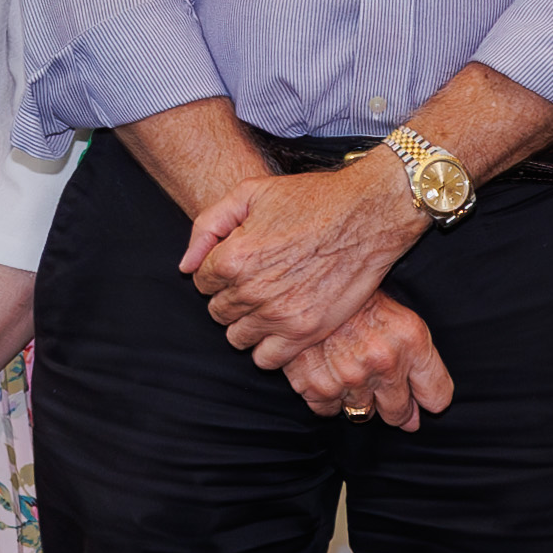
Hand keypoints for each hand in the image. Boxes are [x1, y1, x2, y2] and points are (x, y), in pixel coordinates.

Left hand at [182, 161, 425, 369]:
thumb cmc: (310, 198)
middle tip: (259, 280)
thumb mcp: (249, 193)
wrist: (367, 213)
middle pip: (218, 311)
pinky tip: (281, 326)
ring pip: (237, 337)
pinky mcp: (306, 332)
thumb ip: (207, 226)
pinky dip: (268, 347)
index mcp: (232, 258)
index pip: (201, 282)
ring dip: (248, 322)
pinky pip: (266, 359)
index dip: (218, 271)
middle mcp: (251, 291)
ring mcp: (279, 315)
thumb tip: (185, 267)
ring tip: (270, 302)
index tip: (242, 263)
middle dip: (232, 296)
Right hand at [278, 294, 455, 429]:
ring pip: (361, 414)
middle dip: (391, 404)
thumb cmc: (359, 302)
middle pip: (397, 413)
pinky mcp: (315, 383)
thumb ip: (423, 369)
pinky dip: (326, 397)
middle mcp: (383, 363)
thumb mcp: (404, 322)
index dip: (426, 400)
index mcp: (411, 342)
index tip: (415, 397)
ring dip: (357, 398)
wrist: (310, 280)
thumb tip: (415, 420)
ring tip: (347, 369)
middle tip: (374, 378)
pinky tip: (326, 373)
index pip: (437, 398)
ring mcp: (348, 376)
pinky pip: (326, 410)